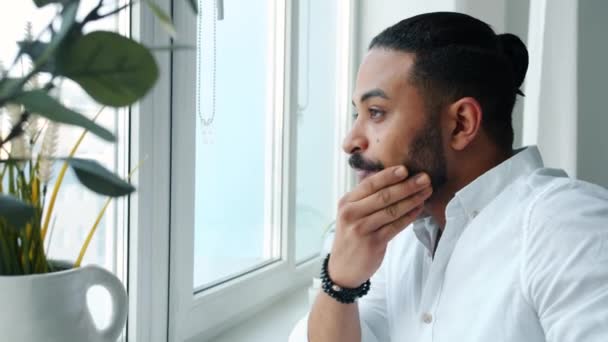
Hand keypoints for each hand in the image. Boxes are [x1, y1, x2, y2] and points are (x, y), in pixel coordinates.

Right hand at [328, 166, 431, 287]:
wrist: (343, 268)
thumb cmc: (351, 237)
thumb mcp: (350, 215)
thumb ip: (366, 199)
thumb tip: (392, 180)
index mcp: (346, 202)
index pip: (370, 184)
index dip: (388, 175)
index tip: (406, 168)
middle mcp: (351, 214)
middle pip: (384, 196)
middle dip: (407, 185)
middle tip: (425, 178)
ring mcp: (361, 229)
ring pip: (392, 210)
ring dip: (412, 199)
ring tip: (426, 192)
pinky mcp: (373, 243)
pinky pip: (396, 226)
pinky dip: (409, 216)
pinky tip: (419, 209)